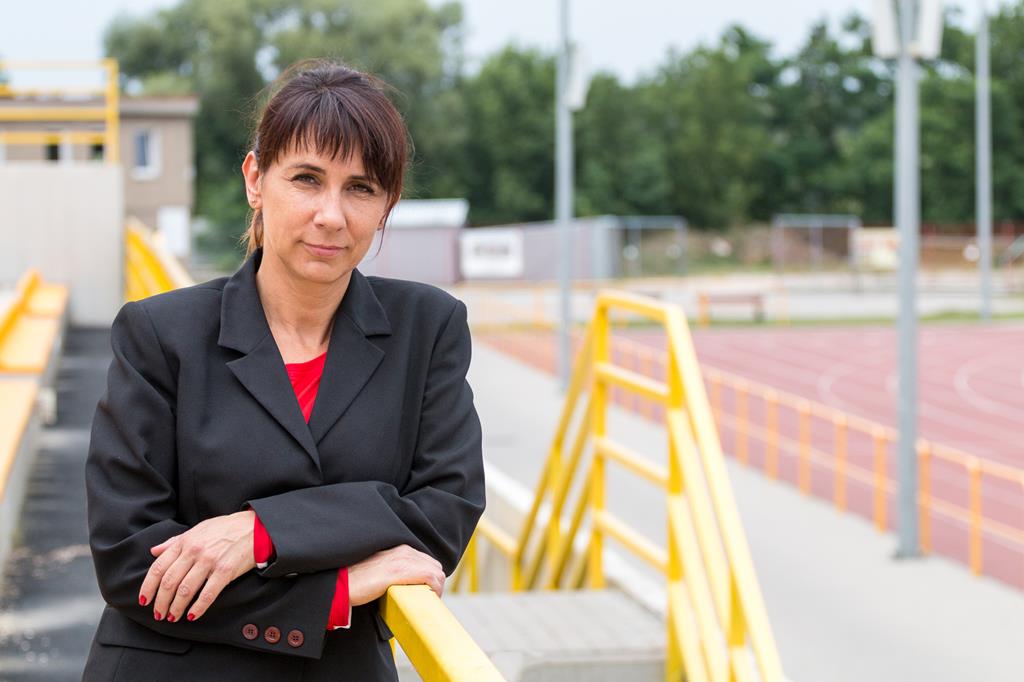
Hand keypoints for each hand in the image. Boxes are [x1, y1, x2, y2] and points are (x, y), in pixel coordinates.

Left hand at [141, 510, 255, 622]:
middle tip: (159, 613)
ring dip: (176, 607)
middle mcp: (194, 551)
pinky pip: (207, 594)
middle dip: (161, 602)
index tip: (144, 600)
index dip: (148, 587)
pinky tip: (193, 615)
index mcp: (185, 542)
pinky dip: (198, 607)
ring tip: (173, 617)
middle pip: (169, 582)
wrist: (255, 527)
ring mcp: (210, 561)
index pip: (158, 567)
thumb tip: (154, 552)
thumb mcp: (198, 529)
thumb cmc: (226, 528)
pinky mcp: (225, 571)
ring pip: (185, 590)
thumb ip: (175, 541)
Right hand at [348, 545, 444, 606]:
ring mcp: (404, 560)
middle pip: (434, 566)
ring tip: (426, 602)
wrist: (341, 583)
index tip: (426, 591)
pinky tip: (426, 600)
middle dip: (434, 583)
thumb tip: (403, 587)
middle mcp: (404, 551)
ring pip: (436, 572)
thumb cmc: (356, 580)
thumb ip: (394, 571)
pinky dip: (434, 590)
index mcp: (400, 549)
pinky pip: (431, 578)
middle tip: (427, 599)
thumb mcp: (380, 569)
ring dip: (435, 588)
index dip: (429, 578)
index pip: (426, 561)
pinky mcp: (402, 572)